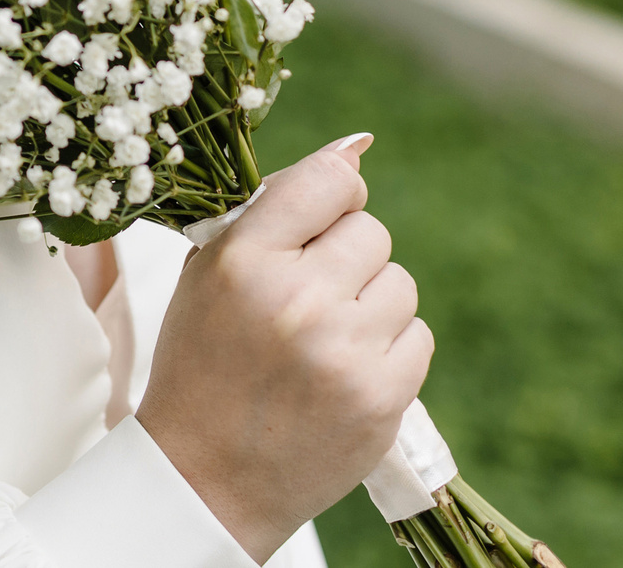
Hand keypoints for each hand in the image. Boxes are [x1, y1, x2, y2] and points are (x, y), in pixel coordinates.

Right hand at [135, 135, 432, 562]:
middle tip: (309, 297)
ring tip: (325, 338)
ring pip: (400, 282)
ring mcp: (345, 351)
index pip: (329, 180)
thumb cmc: (204, 360)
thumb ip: (276, 207)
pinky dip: (389, 347)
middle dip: (347, 256)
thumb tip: (358, 146)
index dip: (333, 194)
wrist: (207, 476)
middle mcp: (298, 300)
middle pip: (371, 231)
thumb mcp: (210, 272)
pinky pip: (418, 335)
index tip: (319, 219)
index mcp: (244, 260)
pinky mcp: (382, 396)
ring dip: (371, 303)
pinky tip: (346, 369)